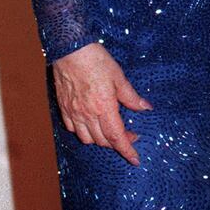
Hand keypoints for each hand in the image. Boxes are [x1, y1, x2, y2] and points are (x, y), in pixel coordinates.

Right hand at [53, 42, 151, 165]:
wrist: (70, 50)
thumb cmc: (96, 60)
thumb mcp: (119, 77)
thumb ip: (131, 96)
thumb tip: (145, 108)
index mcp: (104, 107)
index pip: (117, 137)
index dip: (127, 150)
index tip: (135, 159)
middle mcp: (87, 114)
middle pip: (103, 140)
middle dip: (117, 142)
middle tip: (129, 134)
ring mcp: (74, 113)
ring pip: (87, 138)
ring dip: (100, 139)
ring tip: (110, 130)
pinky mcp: (64, 108)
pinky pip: (73, 129)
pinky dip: (83, 132)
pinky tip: (90, 123)